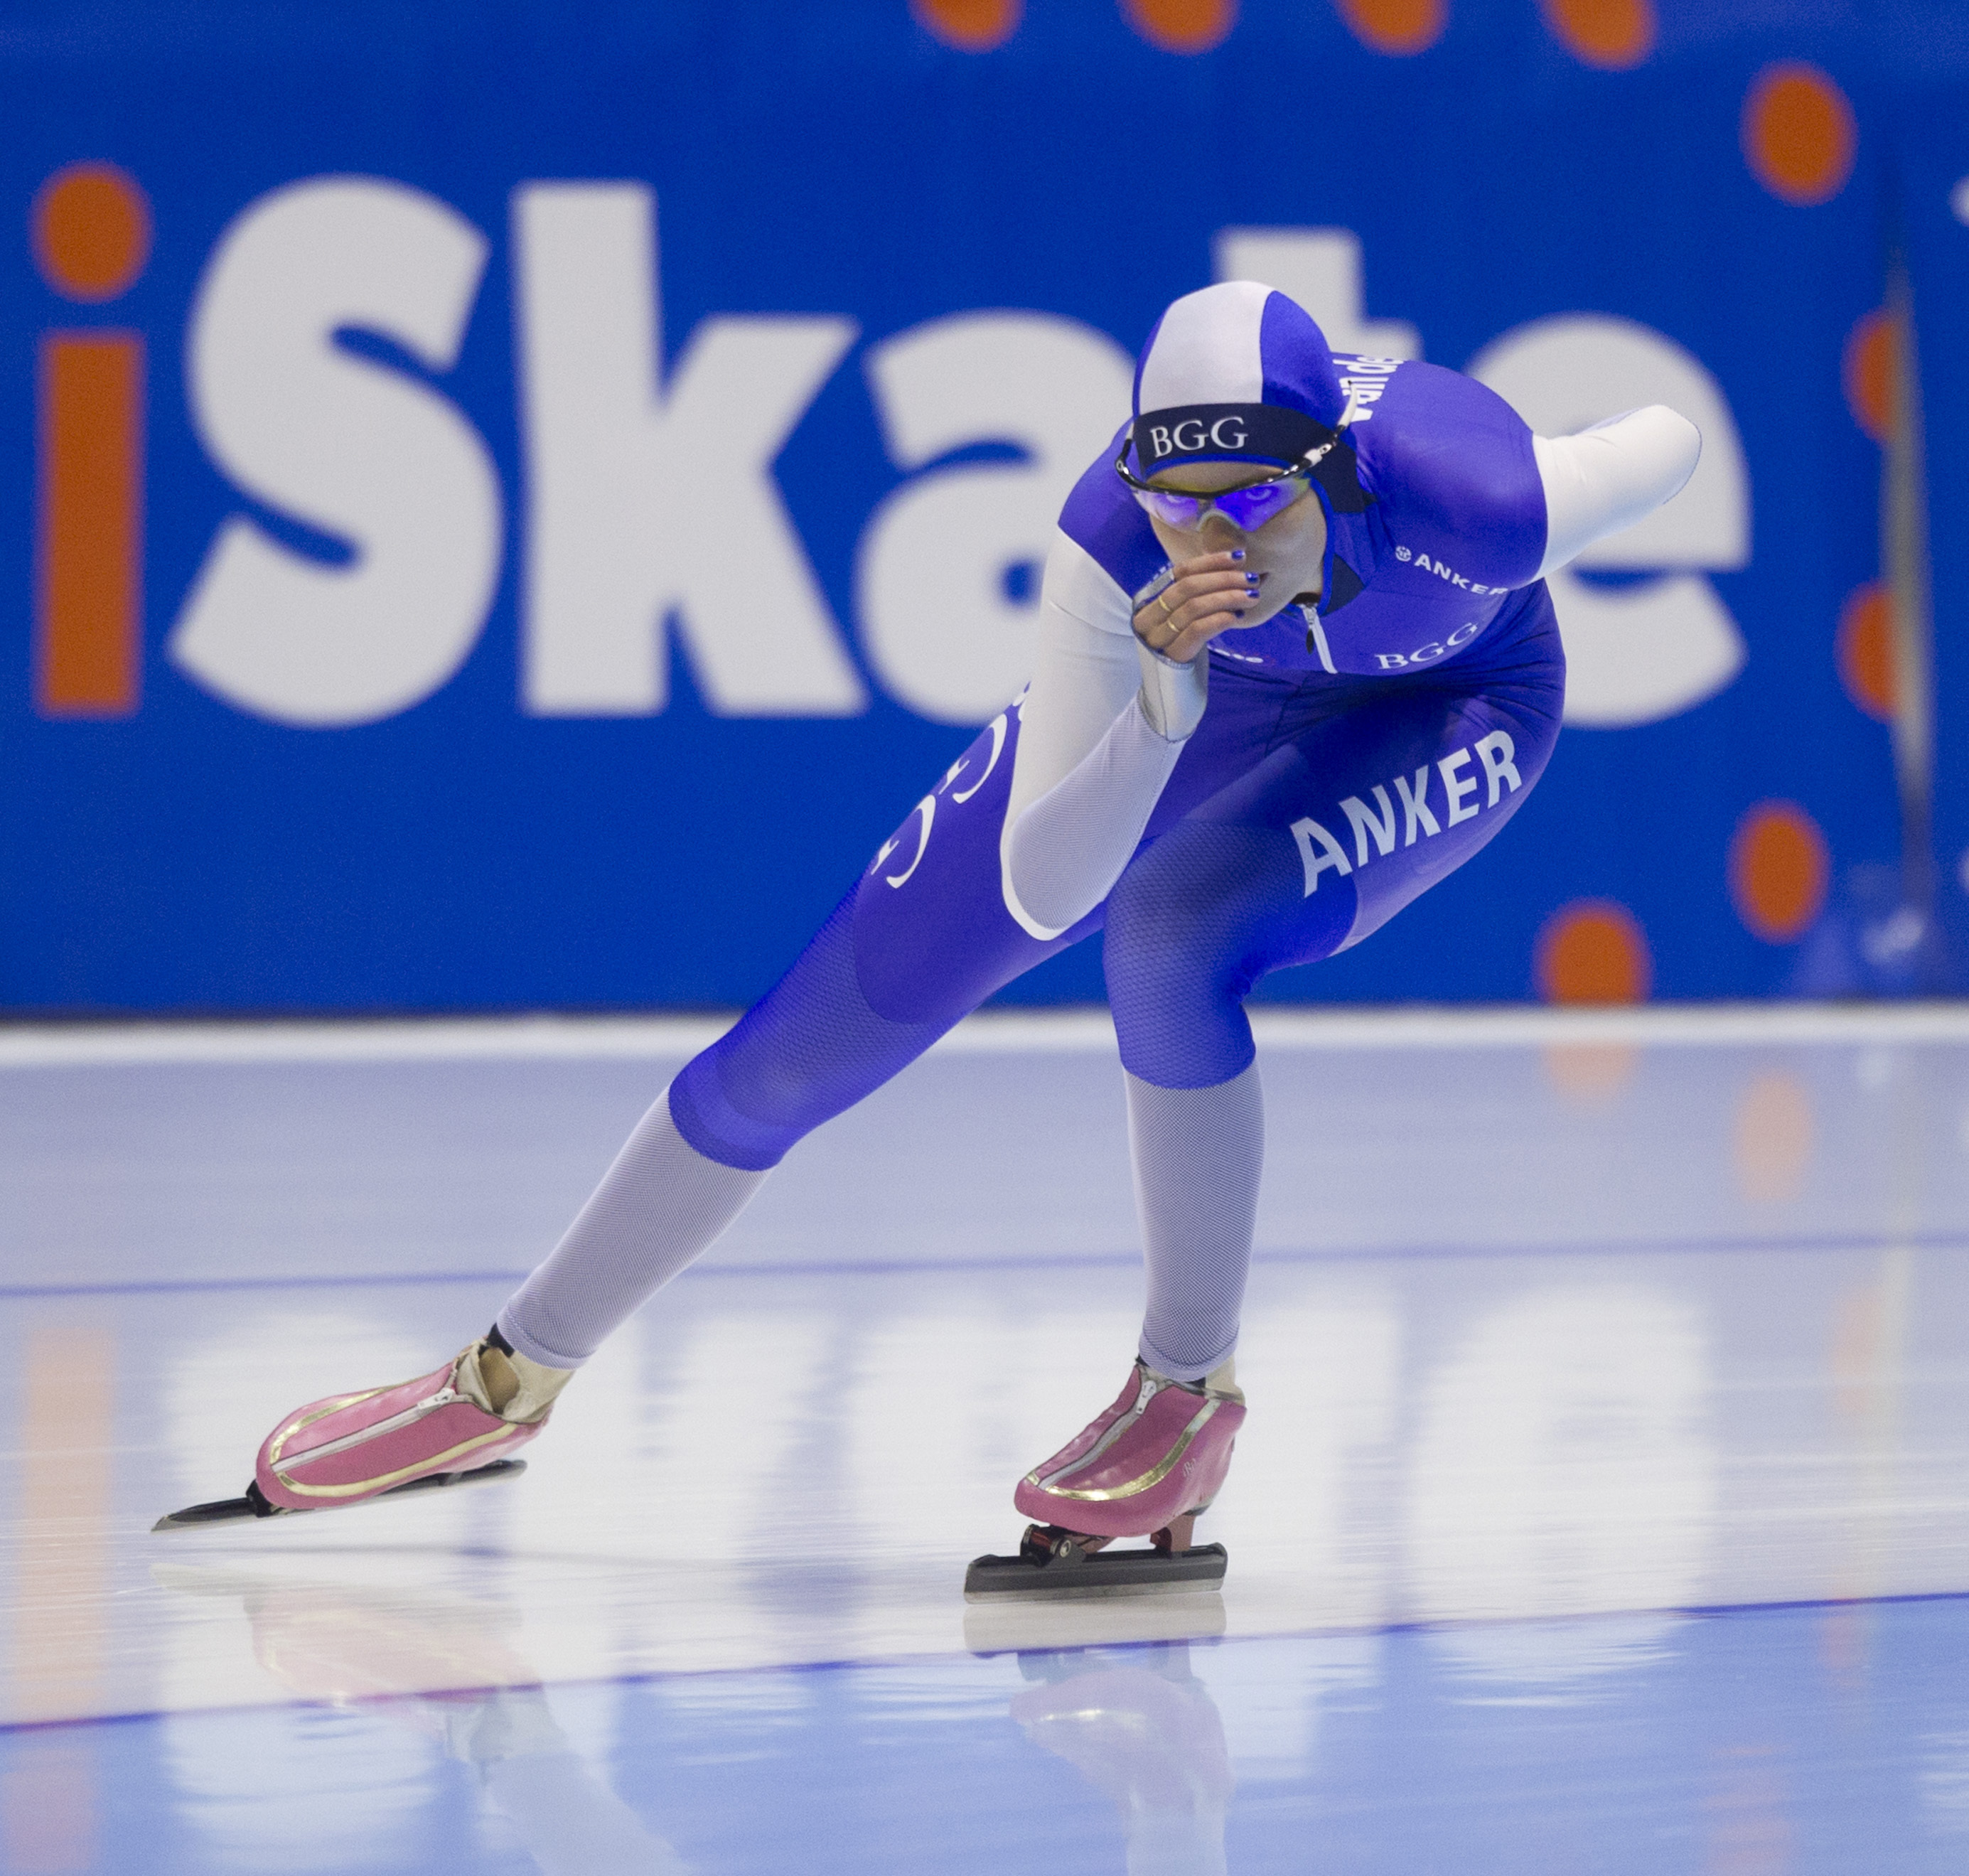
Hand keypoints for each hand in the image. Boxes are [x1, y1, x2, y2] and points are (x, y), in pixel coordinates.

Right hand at [1131, 551, 1259, 663]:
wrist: (1171, 702)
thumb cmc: (1184, 657)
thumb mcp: (1186, 622)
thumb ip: (1198, 597)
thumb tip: (1233, 569)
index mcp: (1148, 604)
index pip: (1179, 572)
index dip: (1210, 562)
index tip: (1239, 557)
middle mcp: (1148, 619)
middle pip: (1187, 587)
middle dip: (1223, 579)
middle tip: (1252, 579)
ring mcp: (1157, 639)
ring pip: (1193, 606)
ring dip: (1227, 597)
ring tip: (1252, 596)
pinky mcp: (1172, 657)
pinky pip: (1197, 630)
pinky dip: (1220, 619)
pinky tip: (1238, 617)